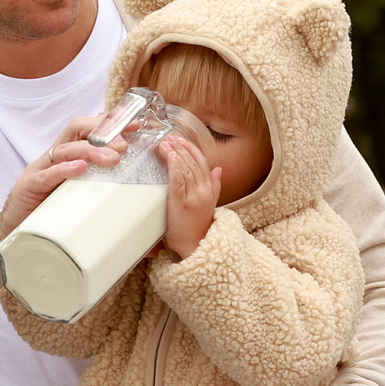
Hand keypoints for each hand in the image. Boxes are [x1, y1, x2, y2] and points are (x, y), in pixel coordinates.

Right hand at [0, 115, 115, 236]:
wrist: (15, 232)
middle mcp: (53, 158)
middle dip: (102, 133)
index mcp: (66, 156)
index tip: (135, 126)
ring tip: (112, 159)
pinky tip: (80, 169)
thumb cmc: (49, 212)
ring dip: (90, 151)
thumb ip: (97, 181)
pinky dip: (64, 170)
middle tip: (124, 145)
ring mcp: (39, 170)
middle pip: (75, 130)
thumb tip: (125, 175)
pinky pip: (47, 175)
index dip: (110, 124)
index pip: (87, 129)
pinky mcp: (29, 187)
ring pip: (65, 150)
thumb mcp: (78, 193)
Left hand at [157, 132, 219, 257]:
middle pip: (193, 163)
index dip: (192, 149)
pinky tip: (170, 157)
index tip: (181, 140)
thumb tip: (219, 169)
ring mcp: (193, 197)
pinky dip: (175, 166)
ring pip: (186, 168)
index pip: (203, 163)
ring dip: (175, 153)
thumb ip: (215, 186)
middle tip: (170, 138)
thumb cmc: (198, 229)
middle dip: (181, 147)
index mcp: (210, 191)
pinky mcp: (181, 203)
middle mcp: (203, 191)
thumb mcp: (210, 205)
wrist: (195, 247)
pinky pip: (178, 180)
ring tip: (165, 144)